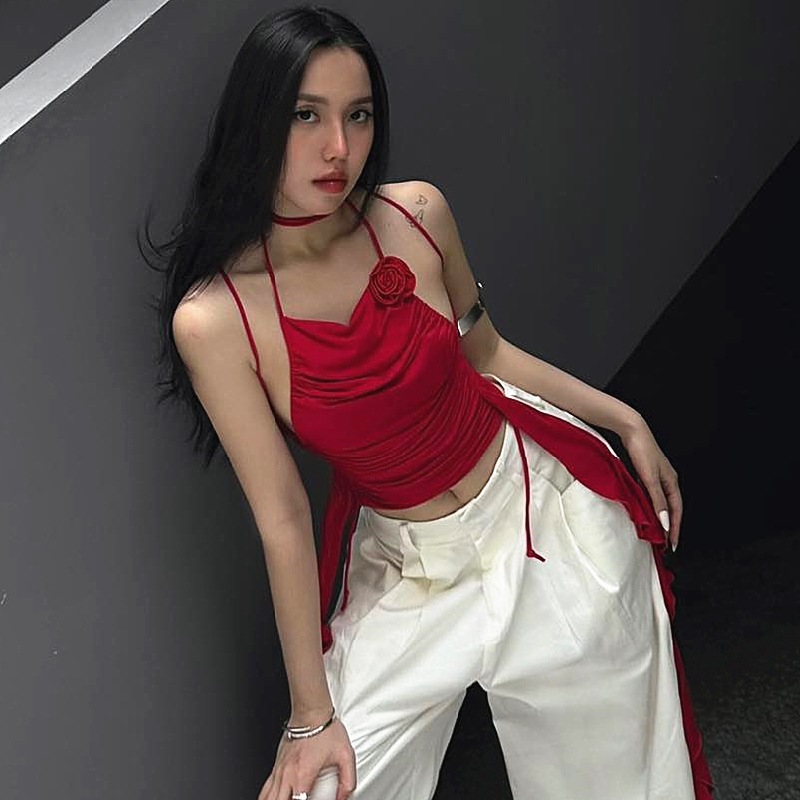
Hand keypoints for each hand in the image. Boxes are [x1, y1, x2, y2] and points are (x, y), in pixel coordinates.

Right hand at [258, 719, 355, 799]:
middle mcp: (287, 775)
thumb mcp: (346, 756)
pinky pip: (266, 787)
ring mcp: (279, 770)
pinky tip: (275, 798)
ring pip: (267, 797)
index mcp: (302, 776)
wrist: (311, 711)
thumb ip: (347, 782)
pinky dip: (268, 796)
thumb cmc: (326, 730)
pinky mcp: (277, 764)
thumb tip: (343, 797)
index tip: (310, 799)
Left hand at [620, 419, 681, 550]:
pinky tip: (643, 512)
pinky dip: (649, 506)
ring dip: (658, 517)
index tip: (671, 544)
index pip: (676, 511)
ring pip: (659, 502)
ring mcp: (656, 477)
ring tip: (654, 532)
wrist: (631, 430)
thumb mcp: (649, 478)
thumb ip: (656, 500)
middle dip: (668, 526)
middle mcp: (667, 480)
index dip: (674, 528)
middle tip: (664, 544)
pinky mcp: (646, 473)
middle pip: (670, 508)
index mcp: (672, 482)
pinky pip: (650, 495)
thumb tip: (664, 522)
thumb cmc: (642, 450)